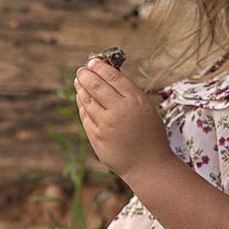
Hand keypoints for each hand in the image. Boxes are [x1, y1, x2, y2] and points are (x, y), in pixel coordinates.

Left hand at [73, 56, 174, 182]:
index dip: (100, 67)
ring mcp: (106, 125)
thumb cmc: (150, 135)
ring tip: (78, 81)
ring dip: (81, 88)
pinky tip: (81, 98)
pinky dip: (81, 105)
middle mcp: (119, 111)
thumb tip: (108, 76)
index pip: (113, 77)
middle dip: (86, 75)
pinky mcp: (96, 137)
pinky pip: (85, 116)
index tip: (92, 62)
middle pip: (96, 86)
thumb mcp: (147, 109)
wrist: (148, 166)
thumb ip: (129, 94)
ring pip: (87, 100)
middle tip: (81, 70)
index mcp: (136, 101)